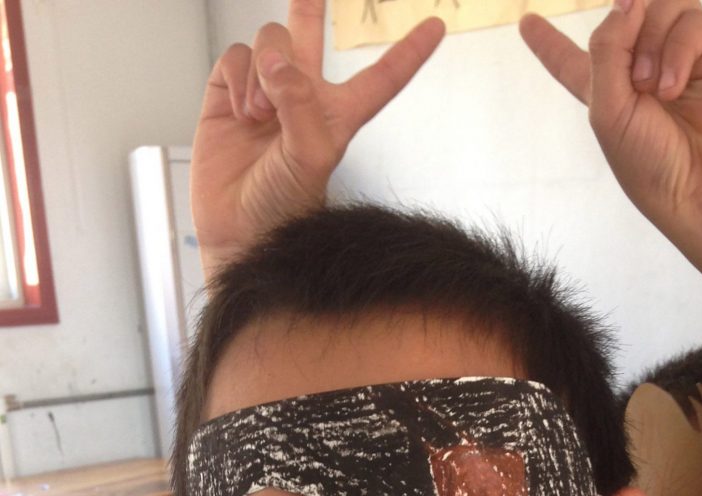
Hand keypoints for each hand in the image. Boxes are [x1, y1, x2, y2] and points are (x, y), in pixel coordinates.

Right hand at [192, 0, 444, 279]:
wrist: (238, 230)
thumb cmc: (284, 208)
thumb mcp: (311, 159)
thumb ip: (302, 106)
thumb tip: (279, 64)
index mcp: (339, 116)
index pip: (382, 78)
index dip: (409, 52)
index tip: (437, 25)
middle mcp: (303, 97)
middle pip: (310, 35)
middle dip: (308, 5)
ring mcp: (264, 93)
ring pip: (269, 42)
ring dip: (264, 70)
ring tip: (260, 115)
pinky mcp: (228, 94)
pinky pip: (235, 57)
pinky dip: (237, 78)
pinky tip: (240, 111)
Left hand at [520, 0, 701, 285]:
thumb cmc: (653, 166)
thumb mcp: (608, 111)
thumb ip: (607, 49)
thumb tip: (628, 0)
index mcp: (608, 90)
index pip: (571, 59)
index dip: (548, 42)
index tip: (526, 23)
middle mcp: (645, 68)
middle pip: (627, 13)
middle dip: (622, 32)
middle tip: (633, 78)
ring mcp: (685, 57)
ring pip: (663, 5)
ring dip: (650, 41)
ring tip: (652, 86)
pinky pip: (694, 23)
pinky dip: (679, 50)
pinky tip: (673, 87)